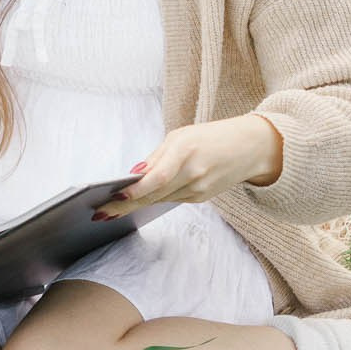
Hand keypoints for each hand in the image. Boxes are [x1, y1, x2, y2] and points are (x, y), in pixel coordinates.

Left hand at [95, 114, 283, 220]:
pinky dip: (154, 200)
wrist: (251, 147)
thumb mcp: (181, 136)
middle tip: (100, 213)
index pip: (157, 177)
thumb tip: (133, 177)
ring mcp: (200, 189)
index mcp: (186, 150)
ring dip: (135, 206)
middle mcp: (194, 173)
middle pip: (153, 195)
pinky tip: (137, 203)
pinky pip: (172, 200)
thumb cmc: (212, 136)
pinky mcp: (202, 198)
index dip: (136, 190)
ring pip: (160, 200)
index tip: (115, 196)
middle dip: (125, 206)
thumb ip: (156, 158)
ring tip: (109, 212)